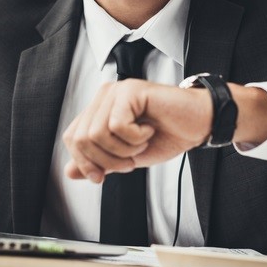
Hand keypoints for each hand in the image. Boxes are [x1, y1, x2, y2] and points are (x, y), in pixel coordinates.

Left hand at [62, 79, 211, 182]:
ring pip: (97, 133)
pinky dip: (135, 138)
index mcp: (99, 109)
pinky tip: (149, 130)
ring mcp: (116, 91)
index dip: (84, 162)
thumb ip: (98, 162)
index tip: (102, 176)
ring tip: (142, 143)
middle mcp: (104, 96)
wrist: (198, 125)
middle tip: (131, 159)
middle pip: (81, 138)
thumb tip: (68, 172)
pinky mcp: (130, 90)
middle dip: (106, 160)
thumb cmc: (166, 136)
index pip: (72, 137)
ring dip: (123, 150)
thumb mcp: (126, 156)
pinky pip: (117, 125)